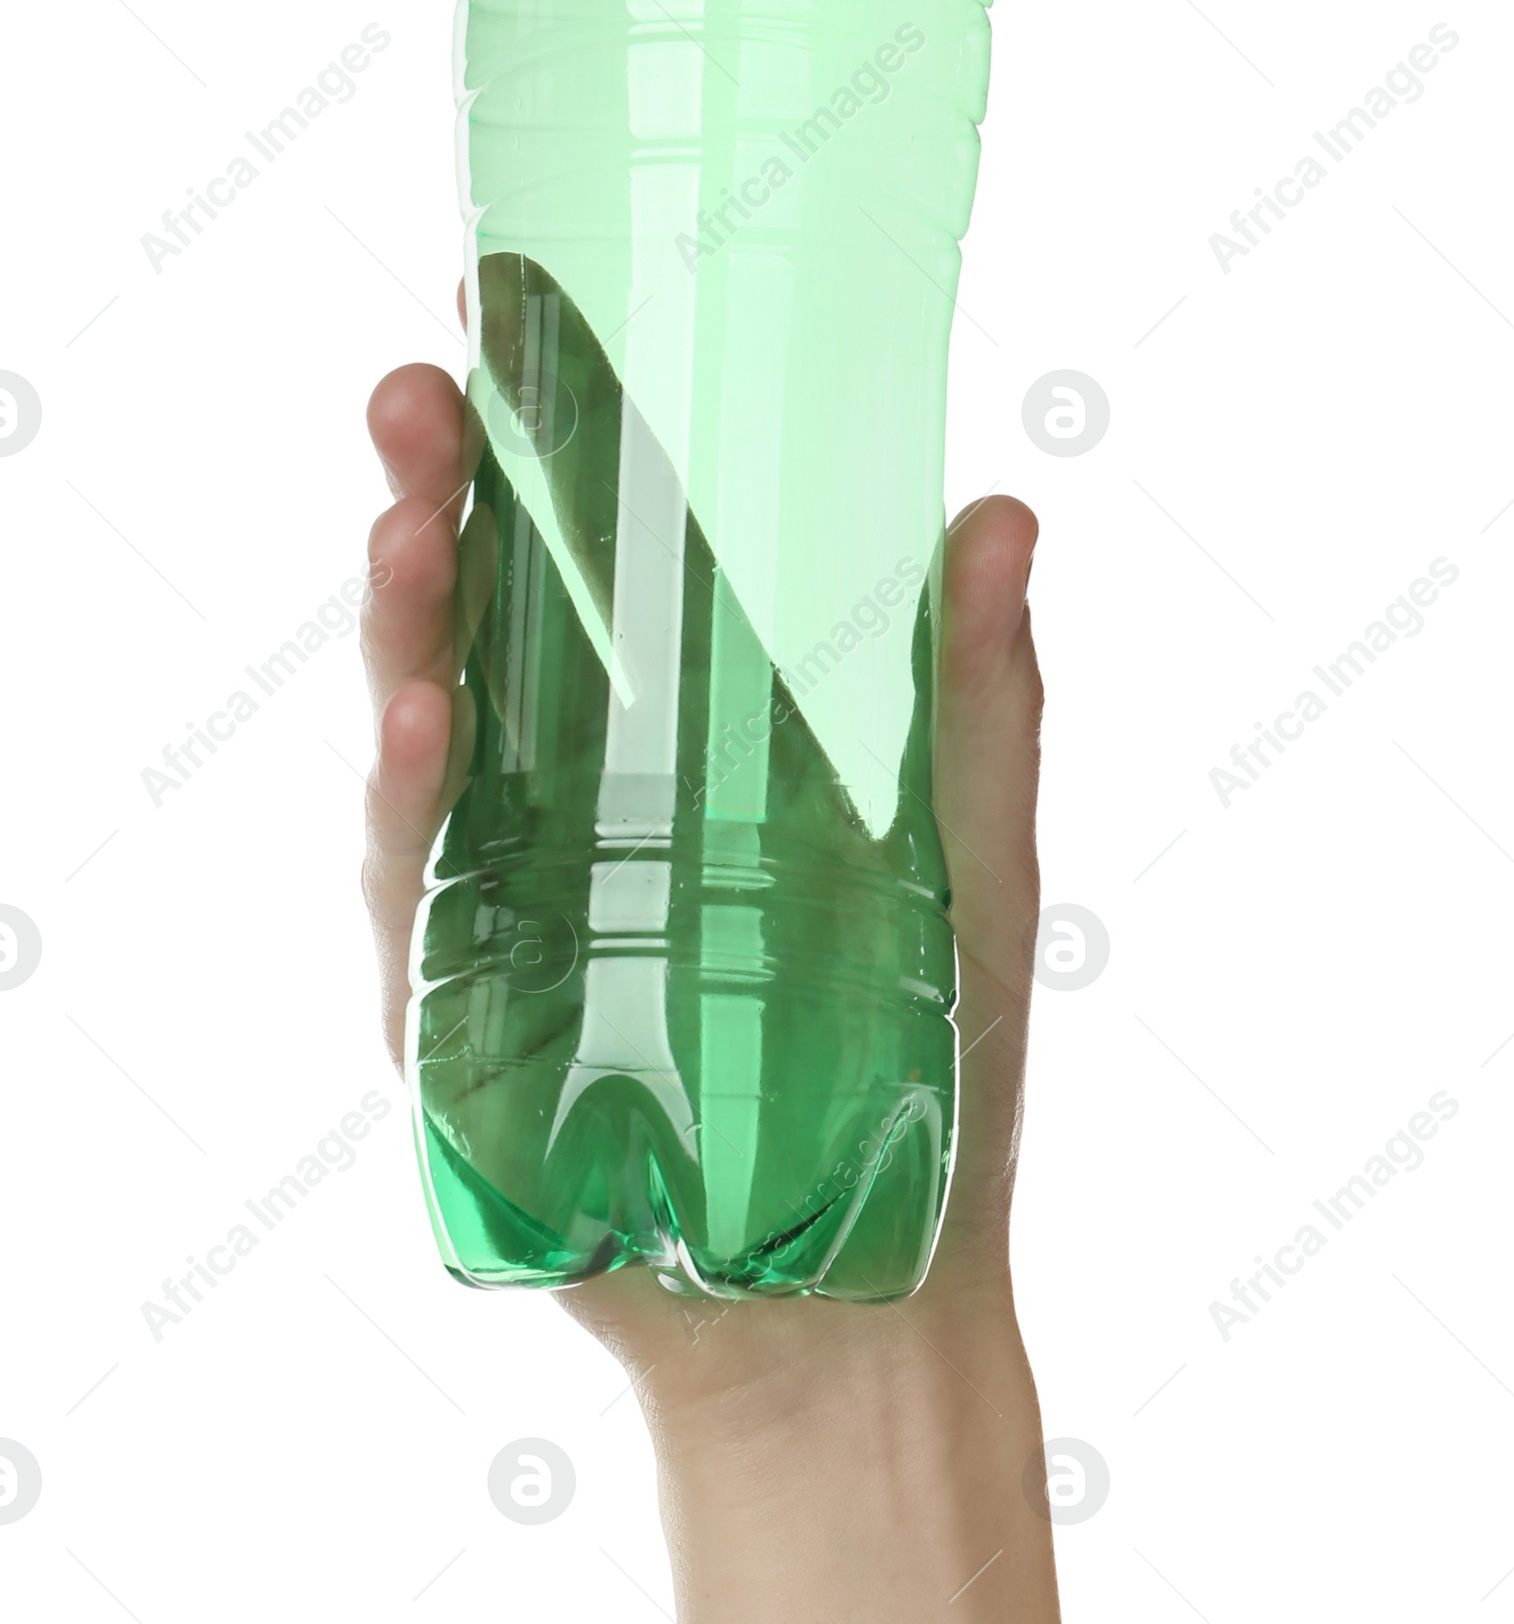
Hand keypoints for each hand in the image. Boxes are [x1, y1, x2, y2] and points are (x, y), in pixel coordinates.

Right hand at [361, 354, 1042, 1445]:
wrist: (867, 1313)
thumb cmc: (924, 1085)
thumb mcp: (975, 868)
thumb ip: (978, 699)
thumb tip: (999, 503)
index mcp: (675, 743)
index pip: (588, 562)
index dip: (542, 443)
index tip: (511, 310)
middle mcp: (565, 805)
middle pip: (479, 626)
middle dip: (440, 501)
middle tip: (422, 388)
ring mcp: (501, 910)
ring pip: (421, 744)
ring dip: (403, 632)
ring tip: (408, 526)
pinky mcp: (463, 1024)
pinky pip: (420, 904)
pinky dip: (414, 809)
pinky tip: (422, 726)